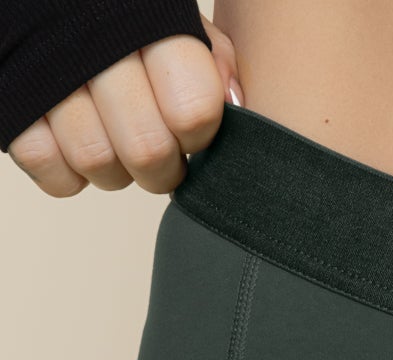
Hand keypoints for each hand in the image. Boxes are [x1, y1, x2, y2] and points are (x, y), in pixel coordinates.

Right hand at [5, 14, 240, 197]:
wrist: (48, 6)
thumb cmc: (119, 16)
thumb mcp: (170, 16)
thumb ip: (209, 56)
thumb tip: (235, 105)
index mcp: (147, 20)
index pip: (194, 110)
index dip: (199, 134)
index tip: (191, 128)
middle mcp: (95, 47)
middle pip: (146, 150)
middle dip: (162, 168)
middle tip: (160, 154)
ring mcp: (48, 78)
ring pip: (99, 165)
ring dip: (116, 170)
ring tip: (115, 140)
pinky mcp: (13, 108)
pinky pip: (55, 175)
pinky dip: (70, 173)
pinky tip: (75, 142)